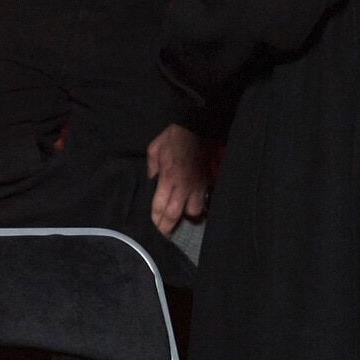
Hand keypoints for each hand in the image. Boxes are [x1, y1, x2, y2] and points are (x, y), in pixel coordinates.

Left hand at [146, 121, 217, 235]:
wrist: (199, 125)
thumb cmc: (174, 136)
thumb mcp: (155, 149)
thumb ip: (152, 169)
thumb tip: (150, 183)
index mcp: (168, 178)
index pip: (160, 207)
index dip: (156, 221)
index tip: (152, 229)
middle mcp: (183, 186)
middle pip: (175, 214)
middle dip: (168, 227)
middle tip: (163, 234)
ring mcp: (198, 185)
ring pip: (194, 212)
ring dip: (187, 216)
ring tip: (182, 218)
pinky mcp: (209, 182)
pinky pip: (206, 200)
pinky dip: (201, 206)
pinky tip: (195, 207)